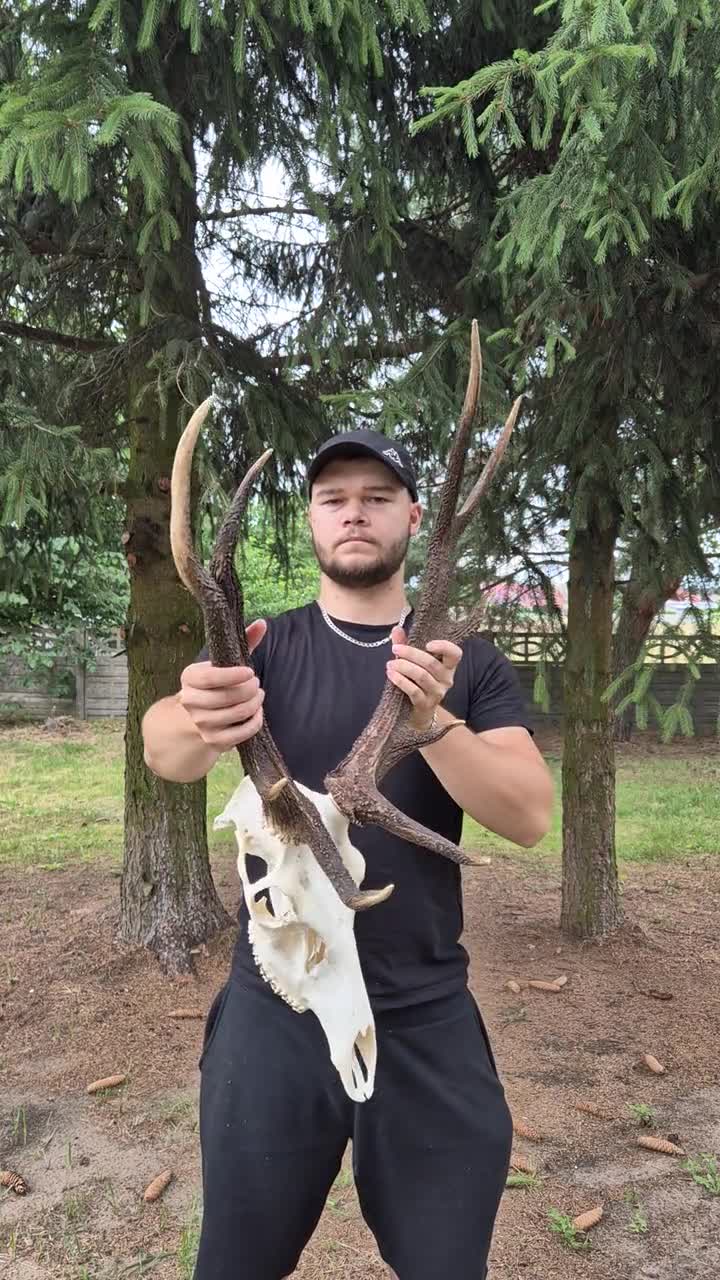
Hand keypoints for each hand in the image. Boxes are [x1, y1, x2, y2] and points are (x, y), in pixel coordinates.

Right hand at [179, 619, 266, 751]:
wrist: (194, 718)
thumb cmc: (215, 684)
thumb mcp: (223, 662)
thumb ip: (243, 642)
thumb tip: (263, 623)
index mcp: (189, 677)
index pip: (211, 677)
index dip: (233, 675)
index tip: (250, 672)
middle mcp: (190, 701)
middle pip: (227, 697)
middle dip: (250, 689)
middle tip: (257, 685)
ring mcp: (200, 723)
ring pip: (237, 713)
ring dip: (255, 704)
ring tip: (258, 696)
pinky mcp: (213, 740)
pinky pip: (242, 732)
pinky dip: (255, 721)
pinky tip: (257, 712)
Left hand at [386, 626, 462, 730]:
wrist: (418, 712)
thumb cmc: (417, 681)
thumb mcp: (413, 662)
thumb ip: (405, 645)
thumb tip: (396, 628)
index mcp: (448, 666)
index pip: (455, 654)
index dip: (444, 647)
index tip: (428, 644)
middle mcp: (446, 679)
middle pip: (431, 663)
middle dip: (411, 654)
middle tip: (395, 649)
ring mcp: (437, 693)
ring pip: (421, 676)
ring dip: (403, 667)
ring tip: (390, 663)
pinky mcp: (425, 704)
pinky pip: (414, 691)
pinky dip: (401, 681)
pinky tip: (391, 675)